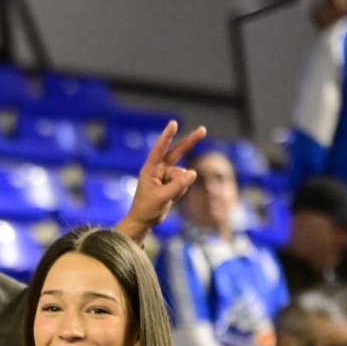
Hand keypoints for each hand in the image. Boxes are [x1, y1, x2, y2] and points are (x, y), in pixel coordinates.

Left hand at [116, 120, 206, 243]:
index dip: (167, 136)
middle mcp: (158, 169)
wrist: (143, 221)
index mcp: (150, 169)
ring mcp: (166, 175)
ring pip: (182, 175)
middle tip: (203, 130)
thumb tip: (193, 172)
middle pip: (177, 152)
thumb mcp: (162, 198)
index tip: (173, 123)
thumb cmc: (146, 209)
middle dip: (190, 142)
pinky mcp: (172, 183)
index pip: (159, 149)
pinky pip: (183, 184)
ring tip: (166, 198)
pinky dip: (180, 192)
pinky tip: (169, 199)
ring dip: (179, 187)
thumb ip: (178, 186)